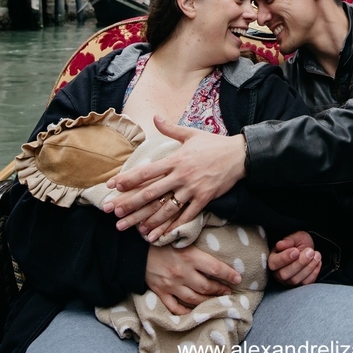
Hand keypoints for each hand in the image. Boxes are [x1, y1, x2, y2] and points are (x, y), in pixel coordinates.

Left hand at [105, 116, 246, 230]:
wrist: (240, 155)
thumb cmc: (214, 144)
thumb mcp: (191, 134)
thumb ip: (170, 129)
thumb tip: (155, 117)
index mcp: (176, 159)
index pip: (147, 171)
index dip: (129, 178)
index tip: (113, 185)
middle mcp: (181, 175)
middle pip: (152, 192)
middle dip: (131, 203)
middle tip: (114, 212)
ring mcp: (192, 189)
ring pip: (166, 208)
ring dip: (148, 220)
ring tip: (134, 230)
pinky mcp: (204, 199)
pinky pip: (185, 216)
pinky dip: (172, 227)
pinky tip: (160, 235)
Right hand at [146, 244, 240, 314]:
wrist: (135, 250)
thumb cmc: (162, 241)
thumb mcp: (181, 239)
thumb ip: (196, 247)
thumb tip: (214, 251)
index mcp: (190, 256)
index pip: (215, 269)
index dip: (229, 275)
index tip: (238, 278)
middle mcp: (182, 273)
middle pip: (207, 287)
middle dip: (220, 290)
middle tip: (228, 292)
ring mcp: (171, 285)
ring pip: (194, 300)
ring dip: (208, 302)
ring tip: (216, 301)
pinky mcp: (161, 292)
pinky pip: (176, 308)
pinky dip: (186, 312)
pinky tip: (194, 311)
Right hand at [268, 231, 321, 286]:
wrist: (308, 248)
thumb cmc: (298, 242)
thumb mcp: (294, 237)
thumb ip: (288, 241)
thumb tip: (279, 245)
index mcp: (273, 259)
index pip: (273, 263)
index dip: (284, 258)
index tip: (296, 251)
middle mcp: (278, 272)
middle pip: (284, 274)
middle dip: (299, 263)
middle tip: (310, 252)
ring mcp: (288, 280)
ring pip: (295, 280)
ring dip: (308, 267)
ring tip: (316, 254)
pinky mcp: (299, 284)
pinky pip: (306, 283)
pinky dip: (314, 272)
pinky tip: (318, 261)